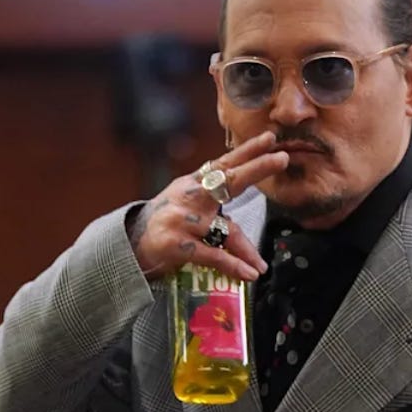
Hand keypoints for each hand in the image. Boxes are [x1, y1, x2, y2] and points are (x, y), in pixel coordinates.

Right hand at [126, 131, 288, 281]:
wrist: (129, 247)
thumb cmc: (166, 224)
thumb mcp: (186, 204)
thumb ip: (213, 200)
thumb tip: (245, 192)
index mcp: (192, 184)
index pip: (223, 164)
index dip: (247, 151)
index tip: (270, 138)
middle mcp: (188, 196)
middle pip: (227, 180)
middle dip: (255, 168)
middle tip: (281, 158)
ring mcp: (181, 219)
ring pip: (225, 230)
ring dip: (246, 250)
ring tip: (261, 265)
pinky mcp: (176, 244)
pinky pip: (213, 255)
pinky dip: (233, 265)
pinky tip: (248, 273)